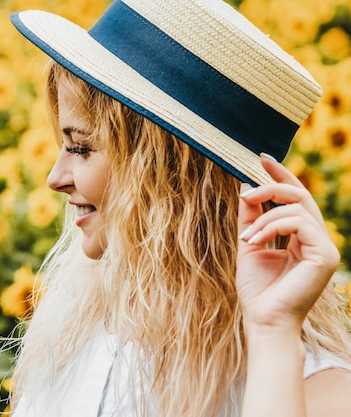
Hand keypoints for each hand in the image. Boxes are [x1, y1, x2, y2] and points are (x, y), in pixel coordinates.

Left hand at [236, 154, 339, 332]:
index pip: (295, 198)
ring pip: (295, 208)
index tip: (261, 158)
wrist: (263, 320)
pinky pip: (297, 223)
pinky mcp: (325, 255)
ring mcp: (325, 247)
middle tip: (247, 191)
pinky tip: (254, 242)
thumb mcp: (249, 244)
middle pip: (300, 195)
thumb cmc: (257, 289)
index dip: (280, 174)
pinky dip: (270, 227)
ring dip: (264, 218)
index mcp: (302, 236)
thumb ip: (251, 217)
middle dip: (272, 185)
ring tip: (247, 238)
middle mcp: (317, 239)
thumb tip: (247, 185)